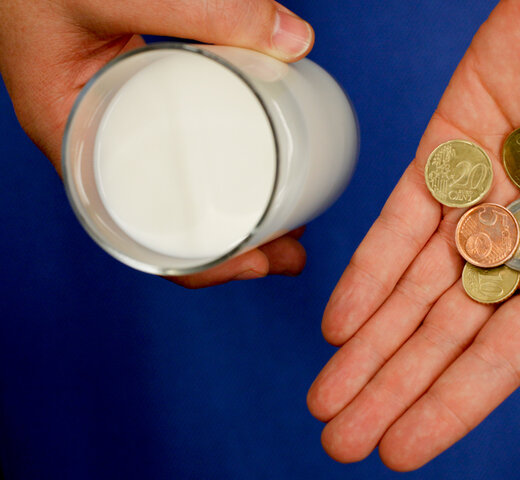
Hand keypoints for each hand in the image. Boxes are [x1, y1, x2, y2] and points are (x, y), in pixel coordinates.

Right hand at [0, 0, 313, 285]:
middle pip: (172, 218)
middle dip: (235, 246)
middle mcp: (95, 136)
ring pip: (182, 184)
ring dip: (239, 211)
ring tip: (293, 225)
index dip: (200, 261)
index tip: (257, 263)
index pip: (139, 230)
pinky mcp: (140, 86)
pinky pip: (183, 143)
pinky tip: (265, 165)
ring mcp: (119, 113)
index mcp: (72, 135)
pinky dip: (227, 162)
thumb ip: (199, 8)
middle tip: (292, 252)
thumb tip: (296, 43)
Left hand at [309, 0, 519, 469]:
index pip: (499, 359)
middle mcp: (514, 249)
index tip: (402, 449)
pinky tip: (337, 324)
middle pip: (440, 337)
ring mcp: (471, 208)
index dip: (449, 406)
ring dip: (365, 348)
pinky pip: (393, 228)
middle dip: (389, 390)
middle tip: (341, 442)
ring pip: (407, 292)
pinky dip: (364, 274)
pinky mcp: (438, 164)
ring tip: (325, 398)